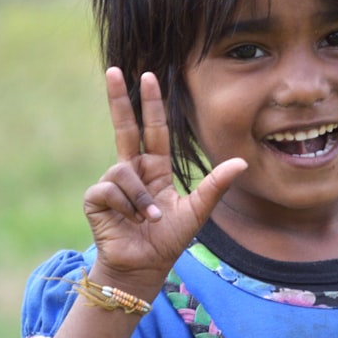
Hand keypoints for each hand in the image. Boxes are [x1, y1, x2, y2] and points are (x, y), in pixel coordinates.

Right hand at [82, 67, 246, 286]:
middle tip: (114, 70)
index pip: (153, 129)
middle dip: (119, 98)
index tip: (148, 77)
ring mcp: (111, 183)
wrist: (143, 267)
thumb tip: (242, 162)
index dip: (151, 104)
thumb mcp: (197, 211)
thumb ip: (216, 185)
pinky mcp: (96, 198)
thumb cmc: (168, 241)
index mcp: (154, 169)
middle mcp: (131, 170)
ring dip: (140, 198)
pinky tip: (130, 221)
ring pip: (124, 171)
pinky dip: (128, 206)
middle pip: (124, 127)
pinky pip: (112, 189)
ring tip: (149, 219)